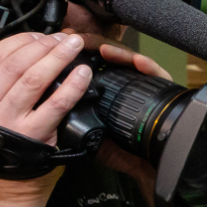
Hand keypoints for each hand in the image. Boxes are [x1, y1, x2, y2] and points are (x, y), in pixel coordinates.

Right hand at [0, 32, 90, 146]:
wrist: (2, 182)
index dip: (18, 42)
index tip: (37, 35)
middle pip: (16, 65)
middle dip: (42, 46)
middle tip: (61, 37)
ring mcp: (9, 120)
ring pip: (34, 79)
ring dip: (57, 58)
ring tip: (73, 46)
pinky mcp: (33, 134)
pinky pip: (56, 104)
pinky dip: (72, 86)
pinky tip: (83, 73)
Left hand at [63, 34, 170, 192]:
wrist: (147, 167)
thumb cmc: (119, 150)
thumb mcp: (86, 131)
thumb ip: (71, 115)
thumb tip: (45, 100)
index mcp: (104, 90)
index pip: (90, 61)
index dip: (76, 50)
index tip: (58, 43)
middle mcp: (124, 84)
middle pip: (110, 54)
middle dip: (92, 44)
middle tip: (78, 39)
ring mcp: (143, 86)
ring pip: (130, 59)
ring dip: (116, 51)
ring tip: (103, 49)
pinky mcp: (162, 91)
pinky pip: (156, 74)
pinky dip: (146, 65)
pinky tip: (137, 62)